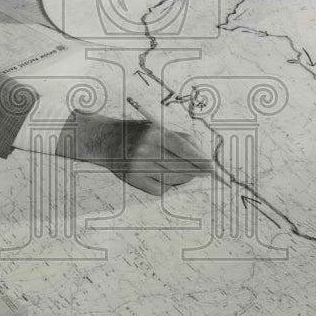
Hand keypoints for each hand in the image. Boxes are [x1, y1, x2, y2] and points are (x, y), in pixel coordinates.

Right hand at [55, 110, 212, 194]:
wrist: (104, 139)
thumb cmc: (136, 132)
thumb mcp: (157, 126)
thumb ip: (180, 139)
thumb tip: (203, 157)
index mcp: (153, 132)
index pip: (183, 148)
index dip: (199, 159)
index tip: (211, 167)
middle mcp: (144, 149)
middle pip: (179, 167)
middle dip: (194, 171)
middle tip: (202, 171)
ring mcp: (137, 166)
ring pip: (171, 180)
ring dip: (181, 178)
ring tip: (178, 170)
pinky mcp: (131, 179)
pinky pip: (159, 189)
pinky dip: (165, 185)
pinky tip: (161, 175)